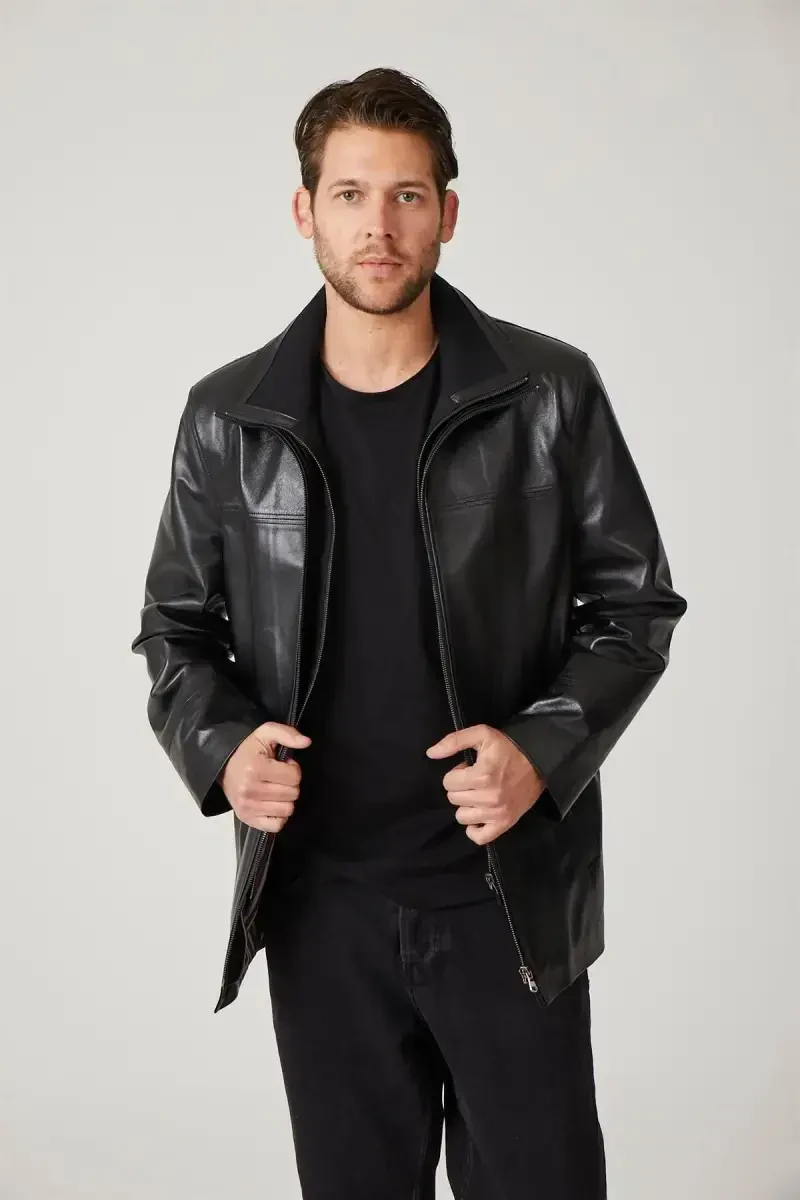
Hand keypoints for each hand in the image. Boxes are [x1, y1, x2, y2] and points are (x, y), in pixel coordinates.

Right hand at [218, 722, 310, 831]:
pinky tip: (273, 803)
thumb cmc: (248, 750)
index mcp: (256, 769)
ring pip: (287, 810)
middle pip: (293, 794)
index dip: (293, 769)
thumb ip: (287, 734)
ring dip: (285, 799)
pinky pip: (277, 825)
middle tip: (278, 777)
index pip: (295, 776)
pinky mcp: (247, 819)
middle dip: (290, 784)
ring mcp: (248, 807)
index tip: (282, 765)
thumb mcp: (265, 733)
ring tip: (275, 788)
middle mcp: (250, 790)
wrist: (223, 766)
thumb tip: (307, 742)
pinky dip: (279, 816)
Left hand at [426, 724, 545, 844]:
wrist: (540, 762)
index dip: (456, 773)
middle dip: (460, 787)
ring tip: (478, 794)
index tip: (468, 768)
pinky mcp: (505, 824)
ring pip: (462, 817)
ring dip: (466, 805)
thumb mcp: (482, 734)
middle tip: (475, 780)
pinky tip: (478, 815)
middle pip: (453, 799)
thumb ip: (454, 741)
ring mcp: (497, 813)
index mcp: (482, 775)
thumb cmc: (508, 747)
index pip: (448, 782)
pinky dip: (474, 829)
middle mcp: (489, 797)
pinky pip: (479, 837)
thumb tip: (430, 754)